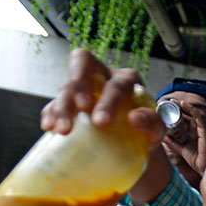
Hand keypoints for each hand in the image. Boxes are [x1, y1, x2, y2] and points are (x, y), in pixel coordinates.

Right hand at [40, 48, 164, 144]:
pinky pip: (54, 102)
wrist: (131, 141)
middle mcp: (102, 76)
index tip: (101, 122)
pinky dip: (50, 113)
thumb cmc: (145, 132)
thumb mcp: (157, 131)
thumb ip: (153, 124)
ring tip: (60, 129)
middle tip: (78, 110)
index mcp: (125, 79)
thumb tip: (135, 118)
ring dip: (61, 105)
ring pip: (66, 85)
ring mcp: (83, 88)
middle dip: (78, 85)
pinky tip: (49, 127)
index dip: (107, 100)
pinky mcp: (69, 103)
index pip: (115, 83)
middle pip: (83, 64)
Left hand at [162, 100, 205, 186]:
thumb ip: (173, 143)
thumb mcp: (182, 150)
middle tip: (169, 102)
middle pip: (189, 115)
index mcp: (195, 134)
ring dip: (183, 106)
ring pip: (193, 113)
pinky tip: (183, 105)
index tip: (168, 109)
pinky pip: (199, 117)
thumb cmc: (199, 161)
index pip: (187, 120)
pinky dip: (191, 110)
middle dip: (179, 108)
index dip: (178, 114)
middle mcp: (200, 130)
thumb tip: (162, 137)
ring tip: (173, 101)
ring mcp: (204, 129)